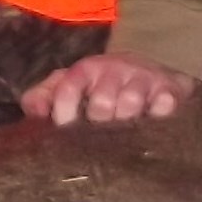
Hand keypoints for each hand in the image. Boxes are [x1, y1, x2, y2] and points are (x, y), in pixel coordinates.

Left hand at [20, 53, 200, 126]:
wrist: (148, 63)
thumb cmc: (99, 82)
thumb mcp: (68, 83)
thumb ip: (43, 96)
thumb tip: (33, 114)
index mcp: (84, 71)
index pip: (68, 88)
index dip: (64, 111)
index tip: (65, 129)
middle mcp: (112, 71)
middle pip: (101, 102)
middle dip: (98, 122)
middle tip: (98, 138)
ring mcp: (141, 79)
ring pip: (130, 102)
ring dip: (126, 121)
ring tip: (124, 136)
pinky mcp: (168, 89)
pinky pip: (164, 103)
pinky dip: (159, 113)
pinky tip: (153, 122)